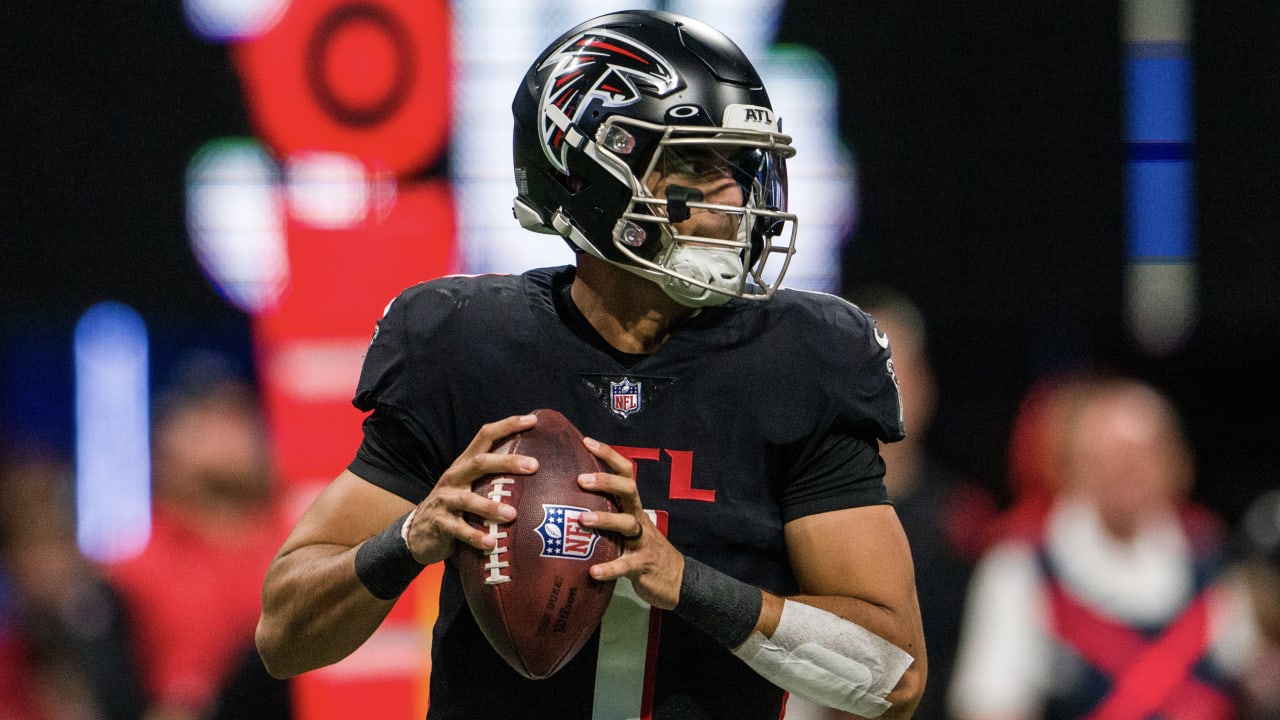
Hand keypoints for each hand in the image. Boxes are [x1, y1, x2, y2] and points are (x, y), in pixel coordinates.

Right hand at [402, 414, 537, 565]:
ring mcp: (445, 499)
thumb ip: (494, 478)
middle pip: (480, 462)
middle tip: (534, 466)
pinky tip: (491, 543)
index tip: (532, 420)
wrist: (418, 532)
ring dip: (490, 506)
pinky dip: (475, 536)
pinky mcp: (439, 523)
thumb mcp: (471, 486)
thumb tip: (538, 472)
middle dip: (507, 462)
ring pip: (468, 499)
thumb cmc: (456, 507)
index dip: (507, 425)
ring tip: (512, 514)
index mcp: (465, 464)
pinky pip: (458, 530)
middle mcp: (454, 477)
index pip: (485, 436)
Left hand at [577, 436, 684, 609]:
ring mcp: (642, 541)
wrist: (674, 578)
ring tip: (581, 519)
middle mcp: (638, 517)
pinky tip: (593, 571)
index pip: (625, 472)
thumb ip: (604, 512)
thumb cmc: (639, 547)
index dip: (609, 455)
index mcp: (632, 505)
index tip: (586, 441)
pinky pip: (625, 565)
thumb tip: (565, 498)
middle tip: (581, 479)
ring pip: (627, 524)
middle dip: (606, 481)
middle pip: (629, 490)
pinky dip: (609, 568)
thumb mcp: (624, 525)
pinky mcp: (642, 566)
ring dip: (605, 520)